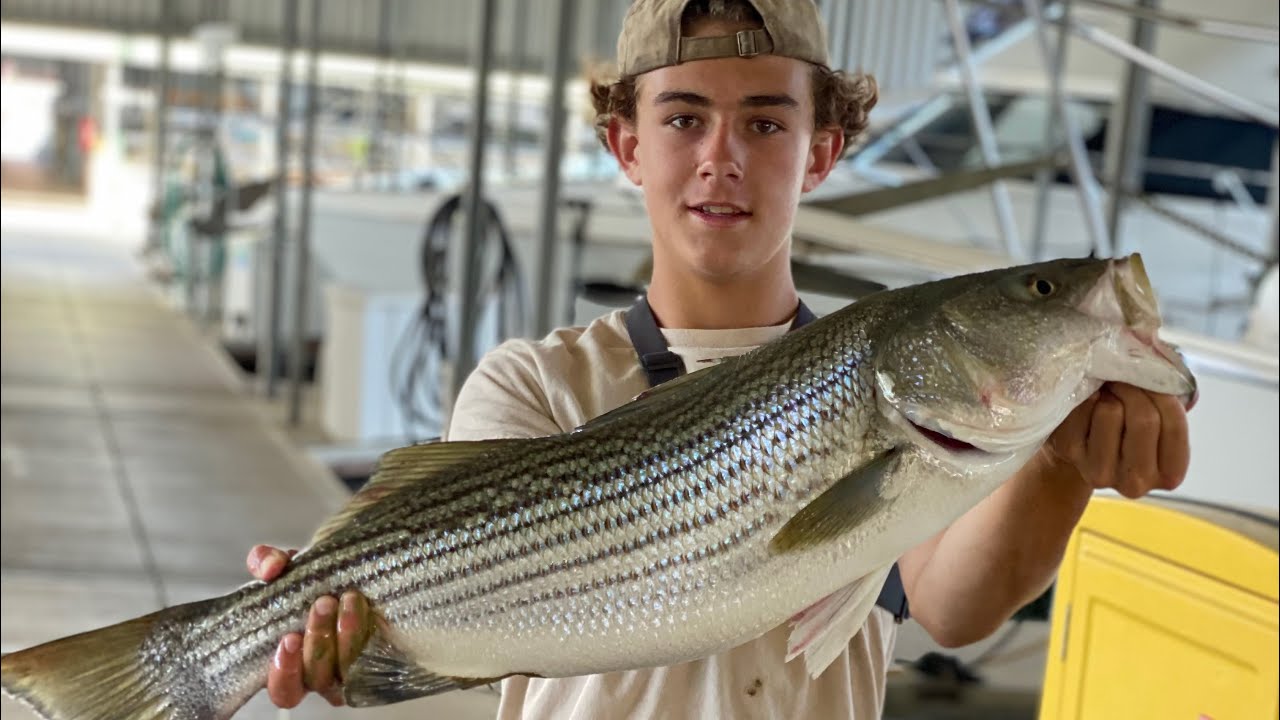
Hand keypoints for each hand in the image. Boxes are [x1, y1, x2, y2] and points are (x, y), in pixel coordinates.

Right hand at [246, 545, 372, 707]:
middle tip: (323, 603)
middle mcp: (323, 674)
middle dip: (318, 640)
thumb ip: (266, 562)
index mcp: (293, 663)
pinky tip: (371, 608)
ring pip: (350, 668)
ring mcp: (354, 669)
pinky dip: (373, 631)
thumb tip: (269, 569)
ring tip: (350, 598)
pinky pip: (380, 654)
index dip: (284, 671)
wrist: (359, 571)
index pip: (284, 690)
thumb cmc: (312, 580)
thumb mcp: (285, 567)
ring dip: (348, 633)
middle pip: (318, 676)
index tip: (289, 638)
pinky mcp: (383, 656)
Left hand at [1041, 382, 1190, 497]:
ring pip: (1110, 412)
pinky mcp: (1069, 453)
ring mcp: (1099, 472)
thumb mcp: (1158, 419)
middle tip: (1124, 381)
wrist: (1083, 441)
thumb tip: (1159, 362)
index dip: (1163, 395)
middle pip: (1144, 419)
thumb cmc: (1128, 426)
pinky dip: (1086, 396)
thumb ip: (1167, 400)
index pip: (1175, 425)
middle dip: (1135, 390)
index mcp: (1168, 476)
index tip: (1149, 383)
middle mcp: (1135, 483)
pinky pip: (1081, 409)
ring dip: (1109, 394)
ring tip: (1107, 395)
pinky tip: (1087, 402)